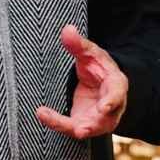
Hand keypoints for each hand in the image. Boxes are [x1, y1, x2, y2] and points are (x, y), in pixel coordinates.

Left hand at [35, 24, 127, 139]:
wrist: (99, 83)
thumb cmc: (98, 67)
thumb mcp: (90, 53)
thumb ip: (79, 45)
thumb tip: (67, 30)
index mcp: (116, 85)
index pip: (117, 93)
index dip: (112, 101)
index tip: (104, 107)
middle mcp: (110, 106)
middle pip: (105, 118)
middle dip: (94, 125)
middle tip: (81, 129)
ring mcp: (98, 118)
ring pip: (88, 127)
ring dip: (76, 129)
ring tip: (61, 126)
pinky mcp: (84, 123)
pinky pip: (71, 126)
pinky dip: (57, 122)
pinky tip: (43, 114)